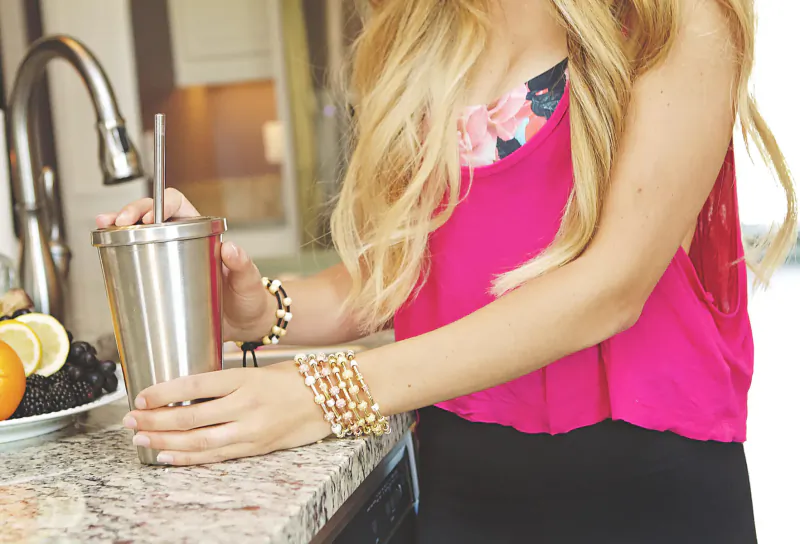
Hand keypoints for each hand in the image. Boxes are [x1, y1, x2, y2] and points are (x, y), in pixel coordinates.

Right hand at [96, 188, 271, 340]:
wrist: (244, 324)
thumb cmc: (248, 298)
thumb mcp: (248, 281)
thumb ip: (243, 265)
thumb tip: (231, 248)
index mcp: (203, 232)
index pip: (176, 204)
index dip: (157, 205)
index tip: (145, 218)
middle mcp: (184, 241)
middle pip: (151, 216)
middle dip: (129, 213)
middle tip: (116, 222)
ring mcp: (171, 258)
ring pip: (140, 235)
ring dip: (118, 228)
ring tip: (102, 228)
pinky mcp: (162, 278)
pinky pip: (140, 260)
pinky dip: (121, 253)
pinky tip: (107, 251)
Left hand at [122, 361, 331, 464]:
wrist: (332, 399)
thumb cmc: (297, 379)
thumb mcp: (259, 369)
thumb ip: (227, 381)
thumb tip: (188, 390)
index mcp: (245, 378)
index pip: (194, 385)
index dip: (163, 392)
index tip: (141, 395)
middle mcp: (246, 404)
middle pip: (190, 415)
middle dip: (154, 419)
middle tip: (130, 419)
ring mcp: (251, 429)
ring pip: (199, 440)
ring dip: (165, 441)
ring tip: (140, 439)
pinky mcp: (257, 447)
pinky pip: (216, 456)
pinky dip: (188, 458)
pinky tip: (168, 456)